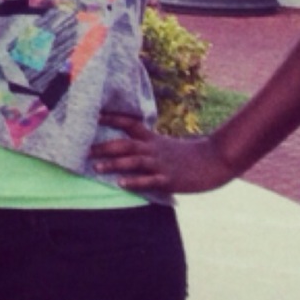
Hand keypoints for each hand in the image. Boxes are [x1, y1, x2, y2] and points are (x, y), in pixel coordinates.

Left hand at [91, 112, 235, 195]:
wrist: (214, 161)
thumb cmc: (188, 156)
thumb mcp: (167, 146)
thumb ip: (149, 146)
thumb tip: (129, 148)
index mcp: (153, 139)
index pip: (130, 124)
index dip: (113, 118)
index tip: (94, 115)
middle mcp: (154, 149)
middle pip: (126, 144)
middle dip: (105, 147)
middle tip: (85, 150)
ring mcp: (161, 164)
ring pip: (134, 162)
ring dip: (114, 164)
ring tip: (96, 168)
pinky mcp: (169, 179)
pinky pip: (149, 181)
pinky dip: (135, 182)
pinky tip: (121, 184)